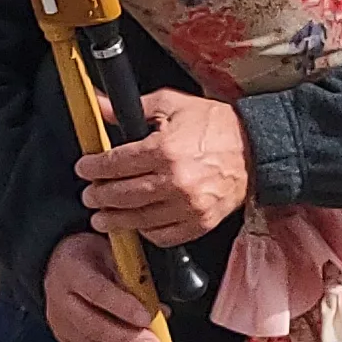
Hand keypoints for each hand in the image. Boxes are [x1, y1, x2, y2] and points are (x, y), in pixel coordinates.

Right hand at [40, 231, 162, 341]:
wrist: (57, 264)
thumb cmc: (89, 256)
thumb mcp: (110, 251)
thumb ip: (133, 277)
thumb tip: (158, 309)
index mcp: (71, 270)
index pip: (96, 292)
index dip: (122, 307)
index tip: (146, 317)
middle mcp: (61, 300)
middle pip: (93, 326)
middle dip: (128, 340)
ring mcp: (62, 324)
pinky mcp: (67, 341)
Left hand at [76, 90, 252, 245]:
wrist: (256, 148)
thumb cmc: (216, 125)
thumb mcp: (172, 104)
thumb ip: (131, 108)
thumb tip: (99, 105)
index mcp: (166, 150)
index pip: (116, 164)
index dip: (94, 168)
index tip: (85, 168)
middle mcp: (176, 181)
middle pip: (122, 196)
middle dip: (99, 196)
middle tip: (89, 195)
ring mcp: (189, 206)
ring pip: (139, 220)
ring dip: (115, 220)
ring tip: (102, 217)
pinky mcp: (201, 223)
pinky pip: (164, 236)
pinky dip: (146, 233)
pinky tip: (137, 225)